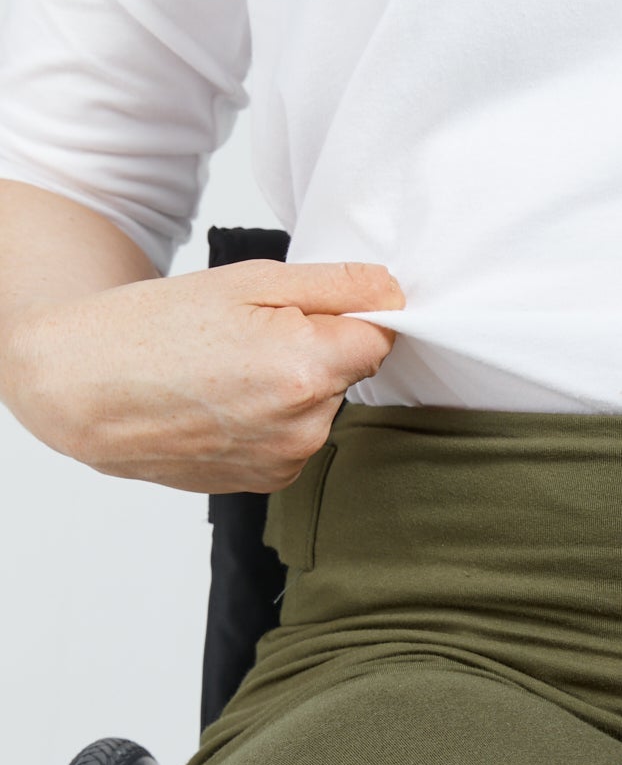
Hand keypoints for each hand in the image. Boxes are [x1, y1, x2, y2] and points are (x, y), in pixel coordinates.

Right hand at [0, 258, 405, 490]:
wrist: (83, 391)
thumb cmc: (152, 329)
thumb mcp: (247, 282)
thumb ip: (335, 286)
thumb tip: (394, 291)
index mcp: (307, 367)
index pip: (381, 336)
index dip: (352, 314)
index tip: (312, 308)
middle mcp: (307, 426)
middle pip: (349, 374)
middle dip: (316, 350)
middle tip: (248, 336)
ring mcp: (288, 460)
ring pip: (322, 408)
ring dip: (294, 387)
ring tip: (228, 371)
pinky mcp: (270, 482)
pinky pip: (294, 438)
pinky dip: (272, 419)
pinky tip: (224, 403)